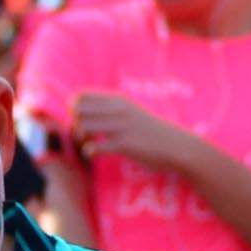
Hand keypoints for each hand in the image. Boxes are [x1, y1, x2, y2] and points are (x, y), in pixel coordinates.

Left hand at [69, 91, 212, 176]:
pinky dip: (91, 152)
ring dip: (81, 139)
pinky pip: (95, 148)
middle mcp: (117, 110)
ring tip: (90, 144)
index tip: (83, 120)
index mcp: (117, 100)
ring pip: (83, 128)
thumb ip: (110, 109)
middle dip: (75, 123)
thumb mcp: (130, 112)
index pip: (80, 96)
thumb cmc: (150, 132)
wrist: (176, 146)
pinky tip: (96, 153)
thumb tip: (83, 110)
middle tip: (85, 135)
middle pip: (77, 111)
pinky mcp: (124, 145)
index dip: (75, 109)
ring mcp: (120, 127)